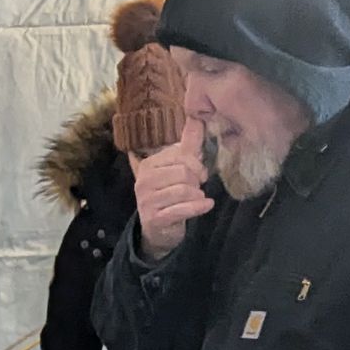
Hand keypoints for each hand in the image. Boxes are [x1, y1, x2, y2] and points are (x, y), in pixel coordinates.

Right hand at [131, 119, 213, 256]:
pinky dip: (199, 207)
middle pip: (183, 172)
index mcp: (148, 165)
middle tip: (197, 187)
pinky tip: (207, 206)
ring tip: (197, 198)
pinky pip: (183, 209)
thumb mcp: (177, 169)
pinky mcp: (155, 219)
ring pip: (184, 190)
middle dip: (196, 181)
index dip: (195, 164)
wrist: (158, 231)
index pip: (180, 155)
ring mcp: (147, 201)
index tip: (199, 173)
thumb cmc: (170, 196)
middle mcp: (143, 181)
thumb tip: (197, 118)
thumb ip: (188, 145)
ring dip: (197, 195)